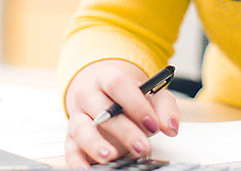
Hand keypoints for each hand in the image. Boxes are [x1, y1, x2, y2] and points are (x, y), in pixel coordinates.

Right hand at [63, 59, 179, 167]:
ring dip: (95, 144)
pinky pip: (70, 150)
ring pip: (81, 129)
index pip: (118, 85)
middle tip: (142, 146)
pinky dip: (76, 162)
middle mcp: (88, 96)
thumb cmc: (128, 97)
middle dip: (124, 130)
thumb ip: (164, 108)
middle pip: (101, 109)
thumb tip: (171, 127)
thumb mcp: (149, 95)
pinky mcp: (72, 139)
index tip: (153, 124)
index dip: (136, 104)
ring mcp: (78, 117)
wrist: (101, 94)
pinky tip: (88, 169)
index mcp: (107, 79)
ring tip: (110, 156)